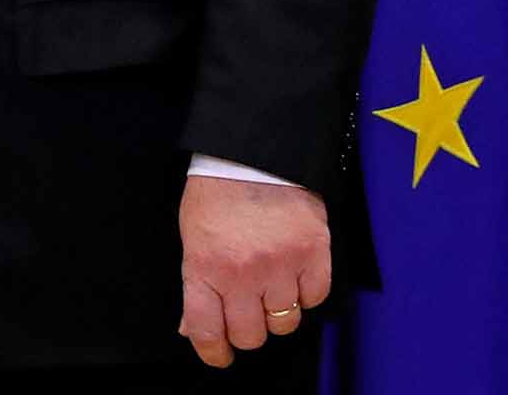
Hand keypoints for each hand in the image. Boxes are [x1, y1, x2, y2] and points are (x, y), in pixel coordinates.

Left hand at [176, 175, 329, 366]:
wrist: (254, 152)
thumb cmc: (217, 192)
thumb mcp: (193, 236)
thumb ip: (196, 283)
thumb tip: (193, 327)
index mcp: (204, 267)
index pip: (206, 332)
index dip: (214, 352)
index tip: (220, 355)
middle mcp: (242, 273)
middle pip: (251, 336)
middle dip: (248, 328)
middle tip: (248, 308)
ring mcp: (280, 265)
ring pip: (285, 322)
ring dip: (278, 310)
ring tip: (271, 281)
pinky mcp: (313, 253)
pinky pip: (314, 298)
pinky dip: (306, 292)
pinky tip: (294, 271)